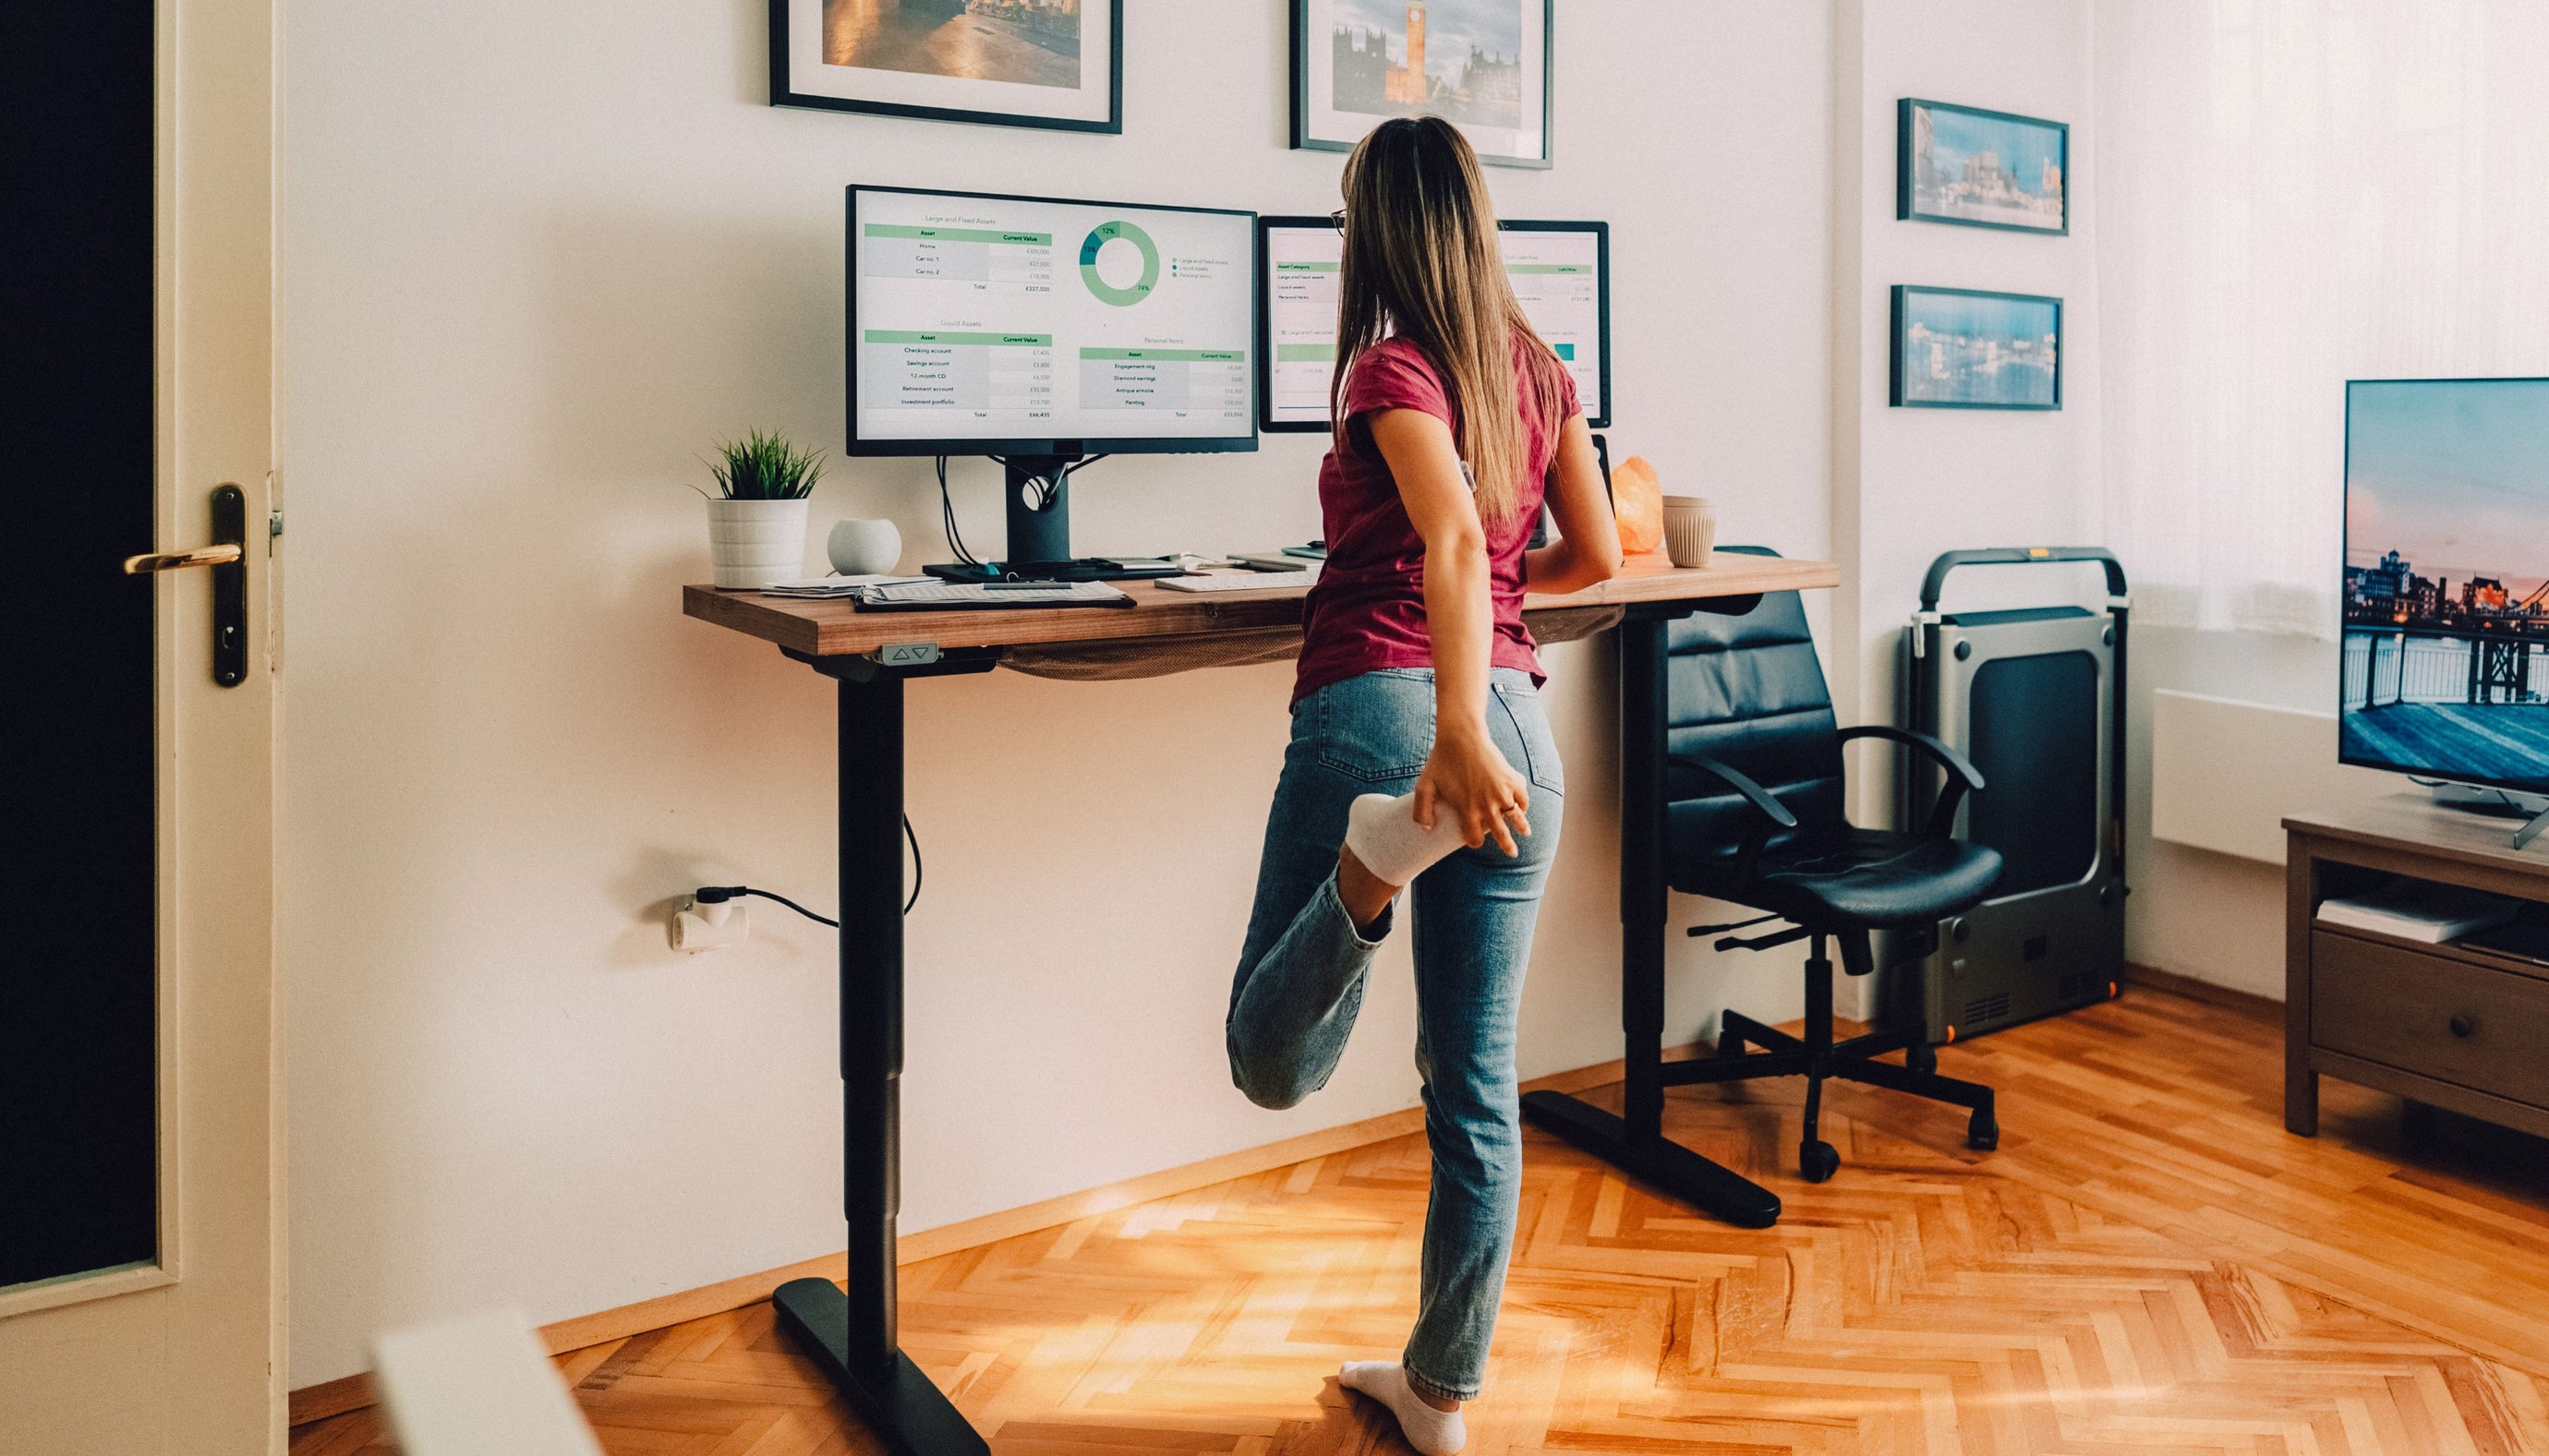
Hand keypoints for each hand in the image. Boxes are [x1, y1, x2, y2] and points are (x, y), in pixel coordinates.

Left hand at [1412, 728, 1531, 855]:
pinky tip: (1523, 808)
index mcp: (1467, 809)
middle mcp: (1487, 805)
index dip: (1474, 842)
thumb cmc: (1441, 760)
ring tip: (1525, 833)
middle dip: (1507, 845)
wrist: (1461, 736)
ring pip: (1516, 817)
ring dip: (1521, 827)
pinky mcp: (1510, 778)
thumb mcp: (1425, 785)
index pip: (1474, 837)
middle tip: (1512, 853)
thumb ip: (1421, 809)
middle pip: (1500, 833)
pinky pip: (1522, 797)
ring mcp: (1501, 792)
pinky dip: (1524, 805)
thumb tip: (1426, 829)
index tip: (1475, 841)